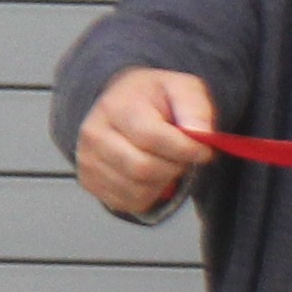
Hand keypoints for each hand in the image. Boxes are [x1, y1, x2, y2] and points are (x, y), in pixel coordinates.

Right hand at [77, 66, 216, 218]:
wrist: (121, 107)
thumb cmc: (155, 100)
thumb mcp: (181, 89)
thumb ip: (195, 108)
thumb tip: (200, 134)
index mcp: (116, 107)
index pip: (152, 138)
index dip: (186, 149)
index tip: (203, 150)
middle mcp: (94, 134)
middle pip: (144, 168)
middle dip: (175, 167)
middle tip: (183, 157)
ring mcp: (87, 160)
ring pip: (139, 190)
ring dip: (164, 182)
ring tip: (166, 162)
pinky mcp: (90, 181)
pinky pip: (130, 202)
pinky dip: (150, 194)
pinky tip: (152, 175)